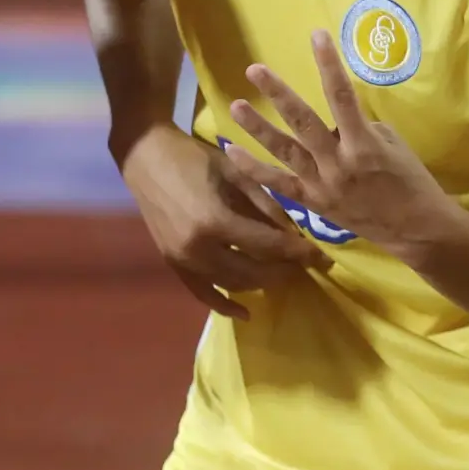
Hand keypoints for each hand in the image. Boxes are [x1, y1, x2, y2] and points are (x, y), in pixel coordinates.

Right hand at [117, 123, 329, 319]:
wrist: (147, 158)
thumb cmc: (194, 157)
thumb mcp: (238, 173)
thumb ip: (267, 206)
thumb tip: (294, 234)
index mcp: (215, 221)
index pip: (269, 246)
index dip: (299, 253)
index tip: (322, 257)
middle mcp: (198, 249)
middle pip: (254, 273)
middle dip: (284, 271)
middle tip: (304, 264)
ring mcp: (183, 261)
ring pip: (233, 285)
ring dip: (261, 284)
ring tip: (283, 274)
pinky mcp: (173, 265)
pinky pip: (203, 294)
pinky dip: (225, 305)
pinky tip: (247, 312)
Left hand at [221, 31, 453, 262]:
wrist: (416, 229)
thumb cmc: (410, 180)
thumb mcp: (392, 144)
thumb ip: (359, 127)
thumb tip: (333, 118)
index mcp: (364, 144)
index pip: (342, 95)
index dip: (328, 63)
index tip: (317, 35)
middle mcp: (338, 163)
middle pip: (303, 122)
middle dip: (278, 93)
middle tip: (255, 70)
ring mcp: (322, 185)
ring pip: (284, 152)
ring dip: (258, 128)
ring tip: (235, 105)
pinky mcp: (312, 203)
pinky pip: (278, 184)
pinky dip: (253, 169)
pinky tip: (231, 151)